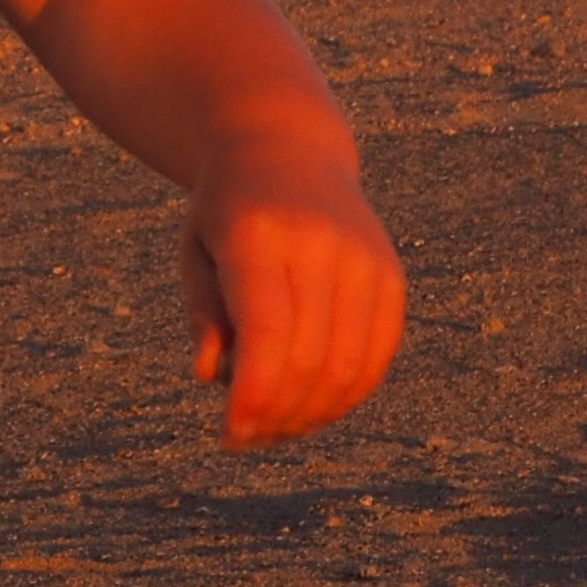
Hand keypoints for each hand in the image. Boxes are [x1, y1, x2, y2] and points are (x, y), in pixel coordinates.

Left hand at [180, 131, 404, 446]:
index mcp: (260, 234)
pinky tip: (313, 407)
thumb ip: (203, 313)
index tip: (231, 434)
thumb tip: (211, 376)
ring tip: (276, 428)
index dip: (252, 396)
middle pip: (309, 359)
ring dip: (312, 414)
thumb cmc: (227, 212)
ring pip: (348, 367)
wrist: (287, 149)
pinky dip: (347, 394)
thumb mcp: (196, 252)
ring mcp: (364, 258)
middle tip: (246, 438)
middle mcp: (320, 244)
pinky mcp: (390, 275)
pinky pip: (378, 355)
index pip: (266, 333)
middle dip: (276, 414)